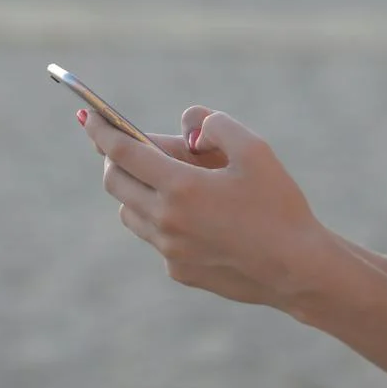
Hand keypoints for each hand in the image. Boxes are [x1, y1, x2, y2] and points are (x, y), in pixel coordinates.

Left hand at [77, 104, 331, 308]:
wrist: (299, 271)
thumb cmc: (280, 205)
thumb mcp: (255, 149)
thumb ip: (214, 124)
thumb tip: (187, 128)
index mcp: (180, 187)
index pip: (121, 152)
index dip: (101, 130)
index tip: (87, 116)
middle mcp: (166, 220)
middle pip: (115, 182)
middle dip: (114, 158)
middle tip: (131, 144)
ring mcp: (169, 250)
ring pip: (130, 211)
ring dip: (136, 189)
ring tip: (170, 177)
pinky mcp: (179, 271)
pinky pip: (155, 237)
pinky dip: (160, 217)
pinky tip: (193, 213)